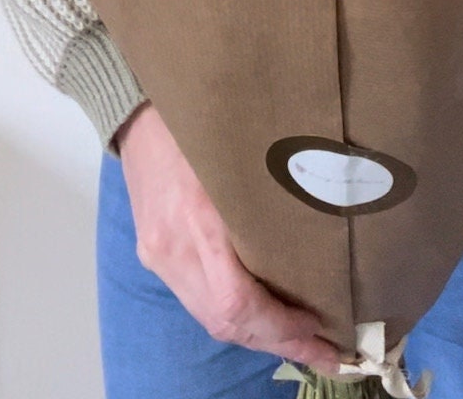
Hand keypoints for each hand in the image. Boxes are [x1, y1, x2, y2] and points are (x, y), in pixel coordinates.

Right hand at [117, 103, 340, 374]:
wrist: (134, 110)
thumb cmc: (197, 120)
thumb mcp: (240, 150)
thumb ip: (268, 193)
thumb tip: (323, 228)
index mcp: (198, 220)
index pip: (236, 302)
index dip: (280, 326)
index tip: (320, 329)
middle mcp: (174, 249)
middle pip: (225, 322)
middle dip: (278, 343)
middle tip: (327, 351)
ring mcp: (160, 255)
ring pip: (210, 319)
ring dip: (258, 336)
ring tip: (303, 340)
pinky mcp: (153, 254)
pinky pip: (197, 300)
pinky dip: (233, 317)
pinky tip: (263, 316)